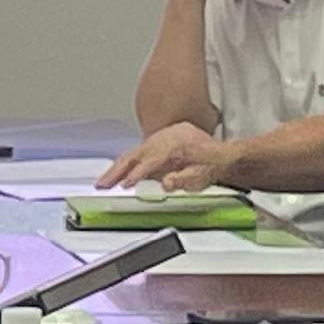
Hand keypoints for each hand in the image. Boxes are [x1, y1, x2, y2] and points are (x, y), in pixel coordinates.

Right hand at [105, 122, 228, 190]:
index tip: (124, 185)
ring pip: (132, 152)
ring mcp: (159, 138)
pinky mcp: (157, 141)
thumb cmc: (212, 165)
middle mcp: (164, 138)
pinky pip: (137, 151)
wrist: (222, 154)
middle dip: (116, 171)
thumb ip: (184, 180)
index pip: (150, 161)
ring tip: (104, 182)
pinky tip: (117, 172)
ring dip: (117, 168)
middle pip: (134, 154)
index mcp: (175, 145)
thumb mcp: (202, 176)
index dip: (136, 174)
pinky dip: (126, 162)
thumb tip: (166, 183)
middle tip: (102, 185)